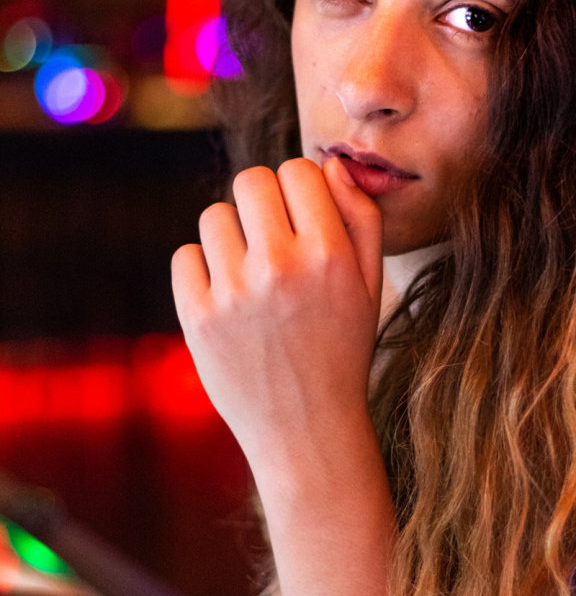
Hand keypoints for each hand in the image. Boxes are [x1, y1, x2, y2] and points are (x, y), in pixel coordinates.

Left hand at [171, 157, 382, 476]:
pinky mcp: (198, 318)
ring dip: (232, 235)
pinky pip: (186, 256)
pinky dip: (203, 269)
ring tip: (251, 272)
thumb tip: (328, 164)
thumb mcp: (370, 284)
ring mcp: (235, 293)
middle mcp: (280, 268)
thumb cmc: (343, 350)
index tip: (302, 215)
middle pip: (251, 180)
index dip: (300, 187)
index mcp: (329, 255)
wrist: (307, 431)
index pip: (298, 169)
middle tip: (272, 235)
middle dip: (262, 200)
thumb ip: (361, 217)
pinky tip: (228, 297)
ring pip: (215, 216)